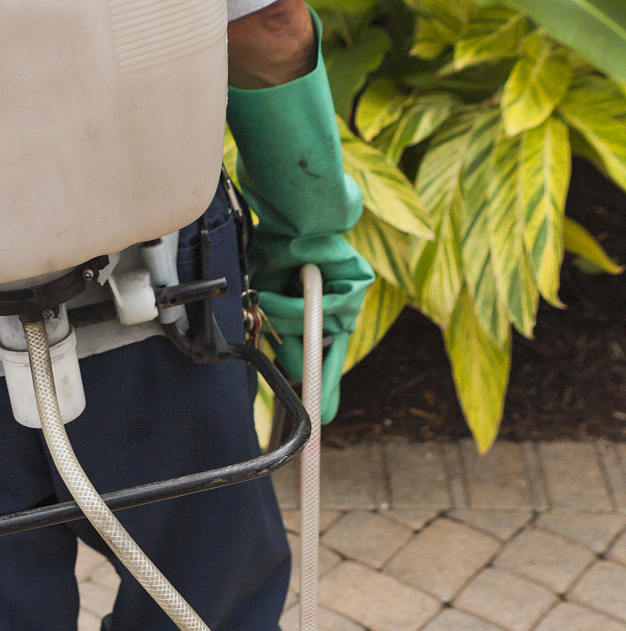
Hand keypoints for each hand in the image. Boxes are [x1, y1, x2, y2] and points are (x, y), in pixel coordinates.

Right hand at [254, 239, 373, 424]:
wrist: (288, 215)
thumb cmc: (276, 252)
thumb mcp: (270, 301)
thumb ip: (284, 336)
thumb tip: (294, 373)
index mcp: (317, 311)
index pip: (324, 353)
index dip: (325, 382)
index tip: (326, 415)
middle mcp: (338, 306)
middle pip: (332, 349)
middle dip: (323, 377)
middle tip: (323, 412)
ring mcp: (351, 294)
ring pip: (327, 327)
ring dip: (293, 318)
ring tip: (272, 298)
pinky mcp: (361, 281)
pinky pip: (333, 307)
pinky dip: (307, 301)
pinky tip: (294, 284)